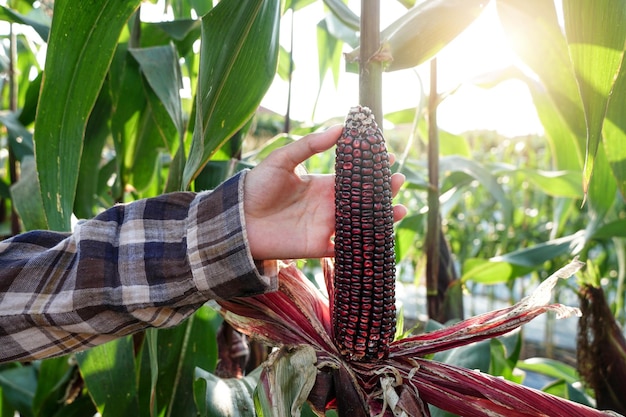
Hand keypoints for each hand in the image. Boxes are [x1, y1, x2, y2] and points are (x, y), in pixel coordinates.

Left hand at [244, 125, 406, 259]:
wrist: (236, 219)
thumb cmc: (257, 186)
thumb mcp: (282, 159)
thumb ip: (310, 145)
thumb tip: (339, 127)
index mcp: (322, 185)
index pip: (353, 178)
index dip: (371, 170)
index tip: (387, 159)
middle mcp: (328, 206)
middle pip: (362, 200)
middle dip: (383, 192)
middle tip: (399, 181)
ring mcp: (325, 227)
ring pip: (361, 223)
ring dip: (382, 218)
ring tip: (401, 209)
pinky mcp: (318, 247)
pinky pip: (346, 247)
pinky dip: (363, 244)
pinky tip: (380, 237)